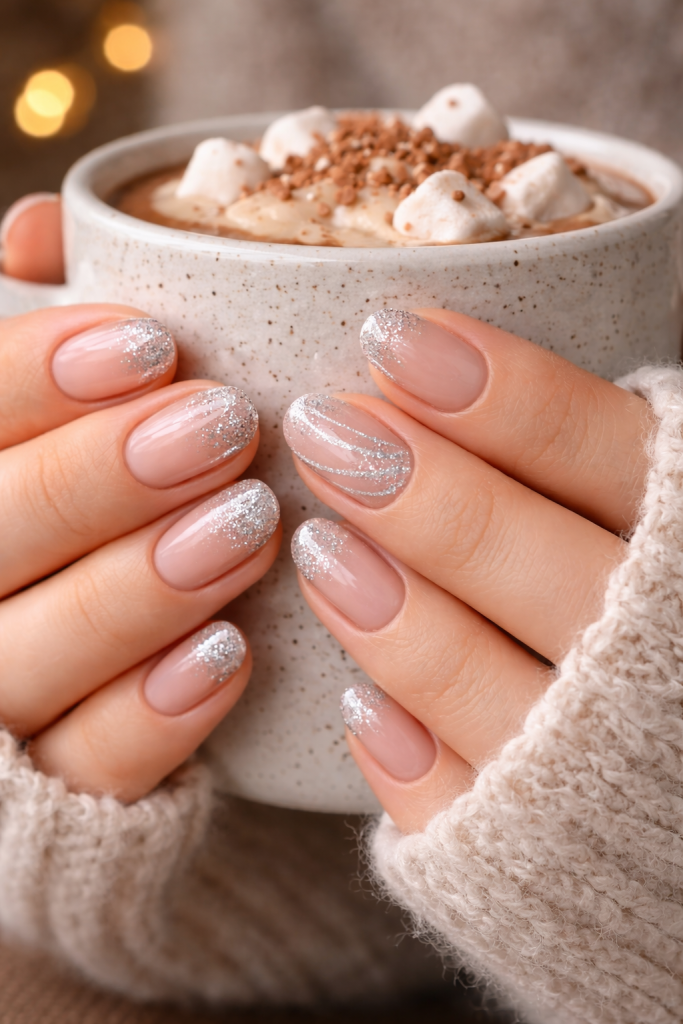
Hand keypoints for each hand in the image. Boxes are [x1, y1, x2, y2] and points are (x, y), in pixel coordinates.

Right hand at [0, 197, 280, 801]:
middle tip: (222, 427)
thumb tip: (40, 231)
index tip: (152, 341)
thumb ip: (49, 332)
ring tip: (247, 528)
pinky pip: (87, 763)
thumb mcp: (62, 413)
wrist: (81, 662)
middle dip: (96, 478)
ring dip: (134, 591)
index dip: (32, 376)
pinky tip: (229, 655)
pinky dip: (151, 714)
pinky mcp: (55, 788)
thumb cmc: (78, 506)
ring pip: (25, 658)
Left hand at [283, 308, 654, 831]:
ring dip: (382, 604)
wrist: (678, 788)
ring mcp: (597, 770)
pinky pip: (453, 804)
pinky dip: (400, 747)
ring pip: (473, 679)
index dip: (498, 388)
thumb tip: (434, 364)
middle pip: (524, 558)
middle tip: (324, 425)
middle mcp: (661, 666)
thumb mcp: (662, 520)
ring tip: (316, 542)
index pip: (606, 451)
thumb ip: (595, 462)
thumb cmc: (666, 622)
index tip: (391, 334)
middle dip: (411, 484)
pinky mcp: (541, 861)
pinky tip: (358, 698)